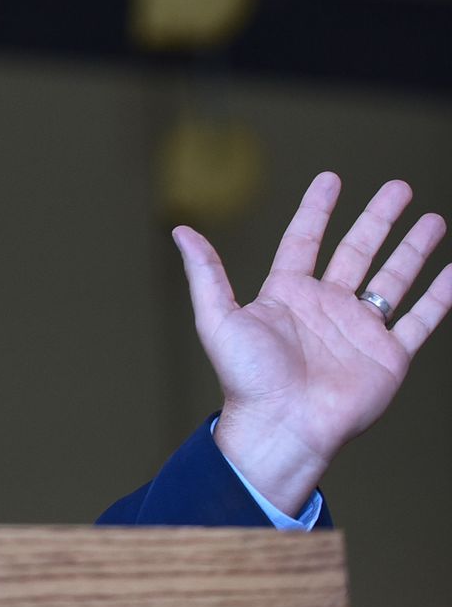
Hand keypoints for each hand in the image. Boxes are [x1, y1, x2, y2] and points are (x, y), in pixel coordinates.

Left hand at [175, 172, 450, 513]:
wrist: (283, 426)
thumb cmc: (247, 378)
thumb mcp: (218, 318)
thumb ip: (206, 273)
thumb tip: (181, 230)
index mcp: (287, 295)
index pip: (305, 240)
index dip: (317, 210)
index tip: (331, 180)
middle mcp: (326, 307)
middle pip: (358, 251)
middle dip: (379, 218)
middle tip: (399, 187)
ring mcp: (360, 330)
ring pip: (393, 278)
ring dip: (413, 248)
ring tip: (433, 218)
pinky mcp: (388, 355)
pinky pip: (420, 318)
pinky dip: (440, 295)